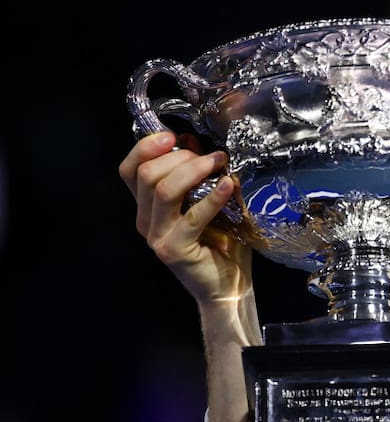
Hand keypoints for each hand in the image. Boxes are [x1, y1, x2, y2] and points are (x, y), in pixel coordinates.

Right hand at [118, 131, 252, 310]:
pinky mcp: (174, 250)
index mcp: (147, 207)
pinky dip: (212, 196)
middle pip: (147, 174)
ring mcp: (157, 236)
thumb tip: (195, 142)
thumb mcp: (209, 201)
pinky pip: (192, 216)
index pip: (129, 169)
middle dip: (180, 157)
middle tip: (212, 157)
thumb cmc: (221, 243)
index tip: (173, 135)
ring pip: (163, 190)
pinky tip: (229, 185)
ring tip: (220, 163)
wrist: (228, 287)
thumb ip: (198, 175)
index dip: (146, 147)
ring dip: (194, 169)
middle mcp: (145, 220)